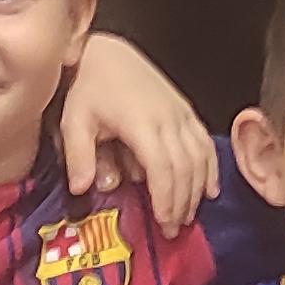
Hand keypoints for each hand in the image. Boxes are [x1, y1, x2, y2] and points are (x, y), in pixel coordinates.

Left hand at [61, 35, 216, 234]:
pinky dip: (211, 168)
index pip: (162, 169)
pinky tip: (210, 189)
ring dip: (197, 190)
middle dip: (181, 203)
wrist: (104, 54)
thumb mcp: (73, 120)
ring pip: (200, 157)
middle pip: (185, 169)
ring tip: (187, 215)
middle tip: (172, 229)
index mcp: (141, 123)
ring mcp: (180, 113)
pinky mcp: (185, 109)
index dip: (166, 199)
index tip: (163, 223)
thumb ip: (79, 156)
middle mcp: (167, 118)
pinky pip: (205, 142)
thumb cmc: (87, 87)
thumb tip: (85, 188)